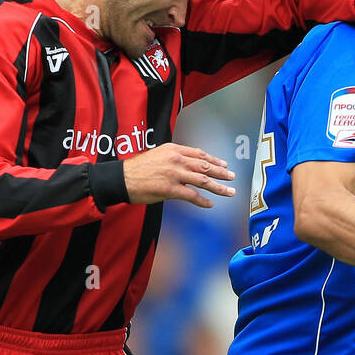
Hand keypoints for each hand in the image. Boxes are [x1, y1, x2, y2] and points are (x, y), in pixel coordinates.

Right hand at [121, 144, 235, 207]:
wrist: (122, 178)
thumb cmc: (137, 169)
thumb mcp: (158, 156)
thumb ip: (174, 159)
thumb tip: (186, 166)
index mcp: (173, 150)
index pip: (199, 154)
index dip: (213, 159)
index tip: (223, 164)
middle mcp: (176, 160)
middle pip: (204, 166)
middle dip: (221, 172)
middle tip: (232, 177)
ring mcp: (174, 174)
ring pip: (202, 180)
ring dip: (218, 187)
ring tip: (229, 192)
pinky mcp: (170, 189)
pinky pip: (192, 196)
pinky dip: (203, 201)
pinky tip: (210, 204)